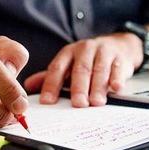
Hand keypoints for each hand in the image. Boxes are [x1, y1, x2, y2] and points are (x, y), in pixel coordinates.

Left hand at [24, 33, 140, 106]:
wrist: (118, 45)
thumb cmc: (89, 59)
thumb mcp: (68, 64)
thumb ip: (51, 76)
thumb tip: (28, 86)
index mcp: (68, 53)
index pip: (57, 68)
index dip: (51, 84)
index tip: (47, 101)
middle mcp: (85, 50)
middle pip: (80, 69)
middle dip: (78, 88)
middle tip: (78, 104)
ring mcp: (103, 52)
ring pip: (99, 70)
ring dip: (98, 87)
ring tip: (96, 102)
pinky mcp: (120, 58)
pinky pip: (118, 69)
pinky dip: (117, 79)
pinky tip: (116, 88)